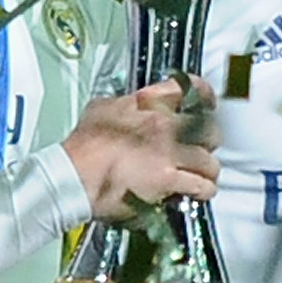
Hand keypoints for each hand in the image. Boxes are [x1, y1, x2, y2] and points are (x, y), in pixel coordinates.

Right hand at [62, 81, 221, 218]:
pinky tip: (197, 193)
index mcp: (149, 103)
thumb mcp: (101, 109)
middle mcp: (164, 124)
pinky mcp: (169, 179)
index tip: (209, 104)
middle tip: (201, 150)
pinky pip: (201, 185)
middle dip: (208, 141)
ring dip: (206, 170)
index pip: (190, 89)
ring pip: (208, 160)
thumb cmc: (82, 148)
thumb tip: (129, 105)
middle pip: (208, 128)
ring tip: (200, 176)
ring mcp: (169, 152)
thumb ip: (124, 104)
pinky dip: (203, 190)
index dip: (205, 96)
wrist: (73, 176)